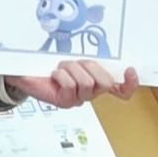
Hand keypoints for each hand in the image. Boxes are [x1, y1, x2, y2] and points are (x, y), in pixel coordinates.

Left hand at [7, 60, 138, 108]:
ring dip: (71, 69)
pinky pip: (70, 86)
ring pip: (86, 82)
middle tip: (75, 64)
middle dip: (89, 67)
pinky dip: (61, 75)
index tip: (129, 70)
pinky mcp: (65, 102)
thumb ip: (90, 60)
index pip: (121, 89)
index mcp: (97, 82)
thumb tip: (104, 54)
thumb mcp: (74, 58)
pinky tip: (54, 76)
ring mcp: (78, 99)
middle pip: (104, 82)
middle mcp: (90, 93)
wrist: (28, 73)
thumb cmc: (51, 64)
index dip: (129, 84)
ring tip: (61, 69)